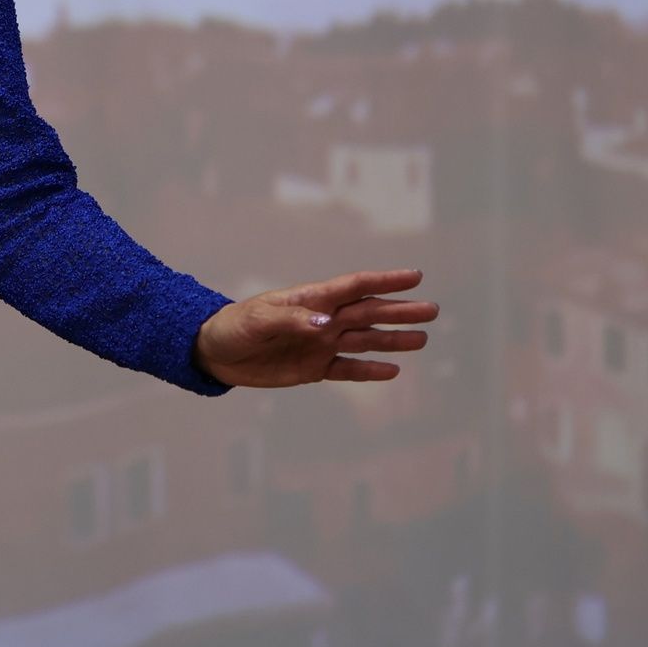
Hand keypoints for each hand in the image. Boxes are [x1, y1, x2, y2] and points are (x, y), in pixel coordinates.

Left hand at [191, 268, 435, 389]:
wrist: (215, 353)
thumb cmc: (234, 326)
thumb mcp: (258, 319)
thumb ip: (293, 319)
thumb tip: (327, 324)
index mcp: (311, 298)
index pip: (354, 286)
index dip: (385, 281)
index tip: (415, 275)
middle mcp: (323, 319)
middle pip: (369, 313)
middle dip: (400, 311)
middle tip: (432, 310)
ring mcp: (321, 344)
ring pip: (365, 340)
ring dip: (393, 340)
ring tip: (422, 339)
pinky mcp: (314, 368)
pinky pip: (347, 369)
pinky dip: (369, 371)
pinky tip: (393, 370)